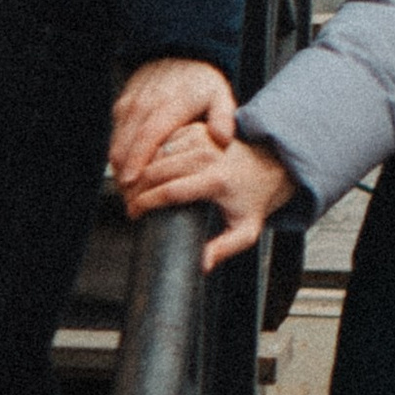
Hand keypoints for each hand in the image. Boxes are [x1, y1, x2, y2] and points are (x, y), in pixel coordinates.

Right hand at [108, 58, 235, 213]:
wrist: (178, 54)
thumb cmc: (201, 81)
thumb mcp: (220, 95)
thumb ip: (223, 118)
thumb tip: (223, 140)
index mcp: (169, 105)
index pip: (148, 136)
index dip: (138, 161)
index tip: (132, 183)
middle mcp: (144, 105)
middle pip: (126, 144)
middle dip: (125, 175)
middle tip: (131, 202)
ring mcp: (130, 105)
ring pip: (117, 142)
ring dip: (119, 169)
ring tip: (129, 195)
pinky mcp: (122, 107)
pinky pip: (116, 135)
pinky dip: (119, 156)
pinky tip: (127, 175)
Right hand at [122, 131, 296, 270]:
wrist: (268, 166)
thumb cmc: (253, 201)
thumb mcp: (245, 231)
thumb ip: (224, 249)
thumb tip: (202, 265)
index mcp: (216, 180)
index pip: (169, 191)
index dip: (145, 203)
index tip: (133, 214)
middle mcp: (207, 156)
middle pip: (156, 170)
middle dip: (135, 188)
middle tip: (126, 204)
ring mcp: (201, 139)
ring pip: (156, 154)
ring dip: (138, 170)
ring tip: (129, 190)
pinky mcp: (196, 129)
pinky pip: (162, 141)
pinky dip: (147, 155)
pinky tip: (140, 171)